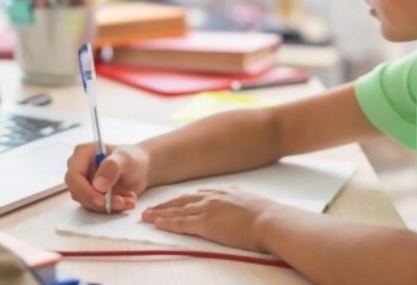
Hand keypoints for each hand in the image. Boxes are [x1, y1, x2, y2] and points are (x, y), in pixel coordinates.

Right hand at [65, 142, 149, 212]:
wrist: (141, 168)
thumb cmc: (133, 158)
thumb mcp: (126, 159)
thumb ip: (112, 167)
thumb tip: (97, 185)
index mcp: (82, 153)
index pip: (73, 176)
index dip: (84, 191)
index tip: (102, 200)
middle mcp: (79, 168)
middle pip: (78, 192)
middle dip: (99, 202)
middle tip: (122, 202)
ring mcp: (84, 183)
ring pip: (87, 202)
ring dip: (109, 206)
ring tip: (130, 200)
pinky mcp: (91, 195)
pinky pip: (96, 207)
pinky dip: (112, 208)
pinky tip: (128, 201)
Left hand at [141, 188, 281, 252]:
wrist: (269, 220)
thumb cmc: (266, 216)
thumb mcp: (250, 202)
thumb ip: (239, 203)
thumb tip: (239, 209)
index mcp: (223, 192)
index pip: (197, 195)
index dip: (182, 200)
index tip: (172, 202)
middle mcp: (212, 198)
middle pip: (182, 200)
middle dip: (165, 205)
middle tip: (151, 208)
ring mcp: (207, 209)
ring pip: (177, 211)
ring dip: (160, 214)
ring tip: (146, 216)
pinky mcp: (206, 224)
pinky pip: (181, 223)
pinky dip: (167, 223)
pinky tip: (157, 224)